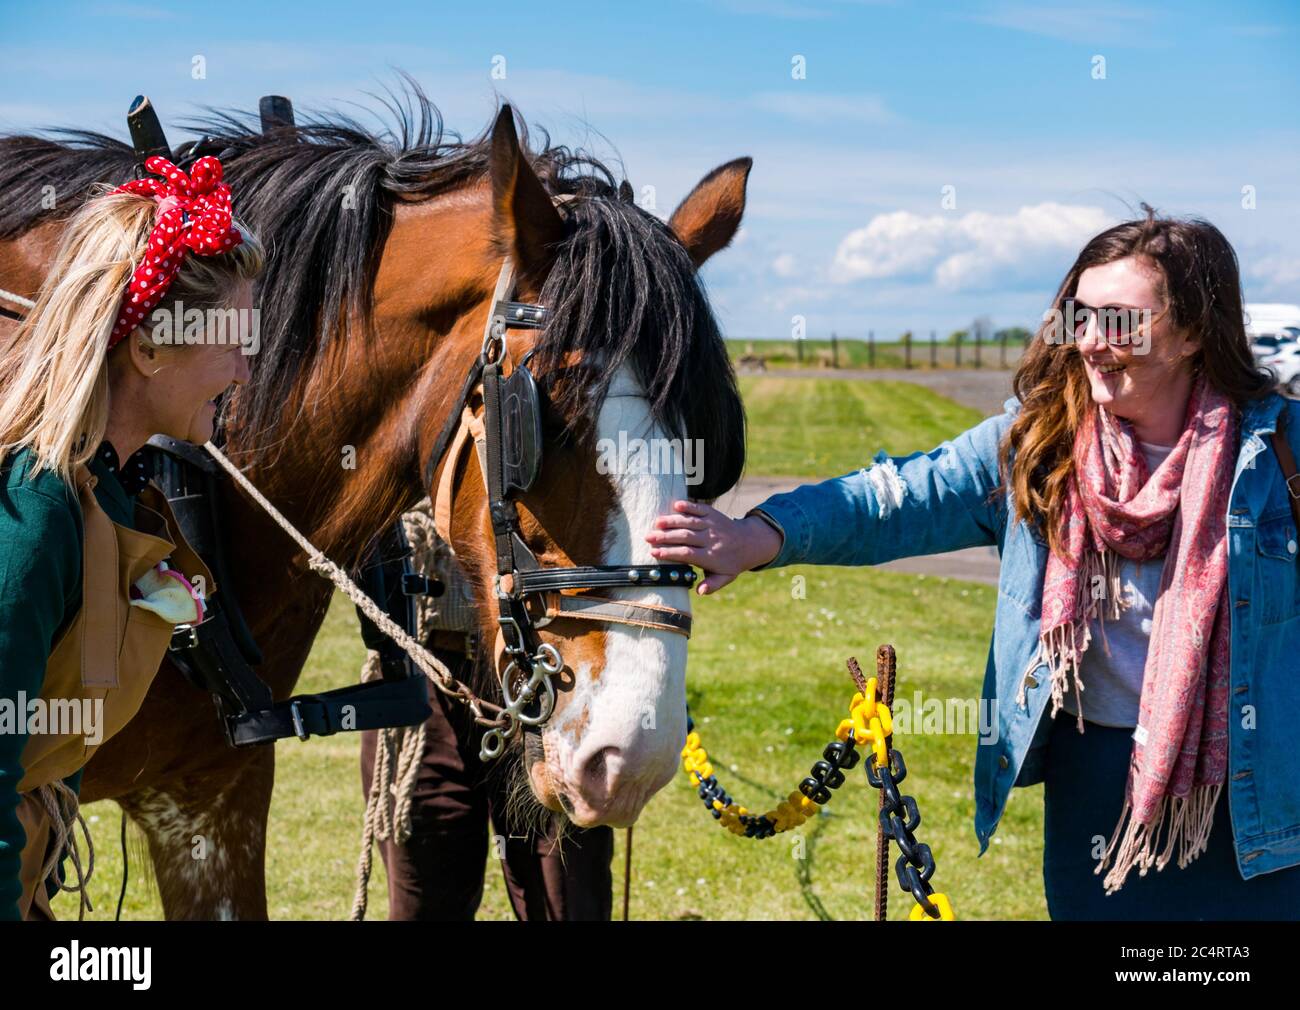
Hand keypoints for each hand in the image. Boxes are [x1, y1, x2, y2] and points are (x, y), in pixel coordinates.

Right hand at [645, 500, 781, 594]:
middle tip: (648, 537)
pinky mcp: (713, 514)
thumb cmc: (731, 562)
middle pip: (685, 537)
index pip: (687, 554)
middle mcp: (711, 539)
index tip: (654, 552)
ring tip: (656, 522)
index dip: (670, 553)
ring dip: (672, 521)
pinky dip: (689, 506)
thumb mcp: (725, 577)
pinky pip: (700, 508)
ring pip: (690, 522)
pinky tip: (676, 504)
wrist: (749, 542)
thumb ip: (712, 585)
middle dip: (665, 536)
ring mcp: (712, 525)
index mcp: (711, 557)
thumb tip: (699, 591)